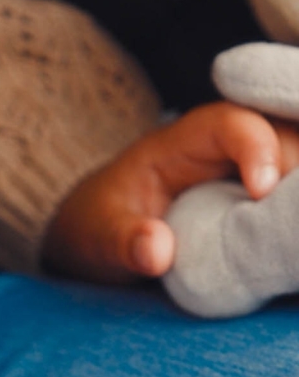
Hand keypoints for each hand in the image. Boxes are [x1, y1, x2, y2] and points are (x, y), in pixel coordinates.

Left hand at [43, 101, 298, 282]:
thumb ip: (123, 242)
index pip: (229, 123)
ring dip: (298, 190)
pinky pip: (288, 193)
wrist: (100, 235)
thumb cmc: (98, 226)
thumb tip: (157, 253)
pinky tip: (292, 238)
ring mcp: (244, 172)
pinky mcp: (255, 198)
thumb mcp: (98, 236)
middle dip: (295, 168)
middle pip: (281, 134)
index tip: (262, 190)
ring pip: (294, 158)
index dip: (256, 147)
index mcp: (178, 144)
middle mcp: (221, 149)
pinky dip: (293, 208)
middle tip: (294, 217)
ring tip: (294, 228)